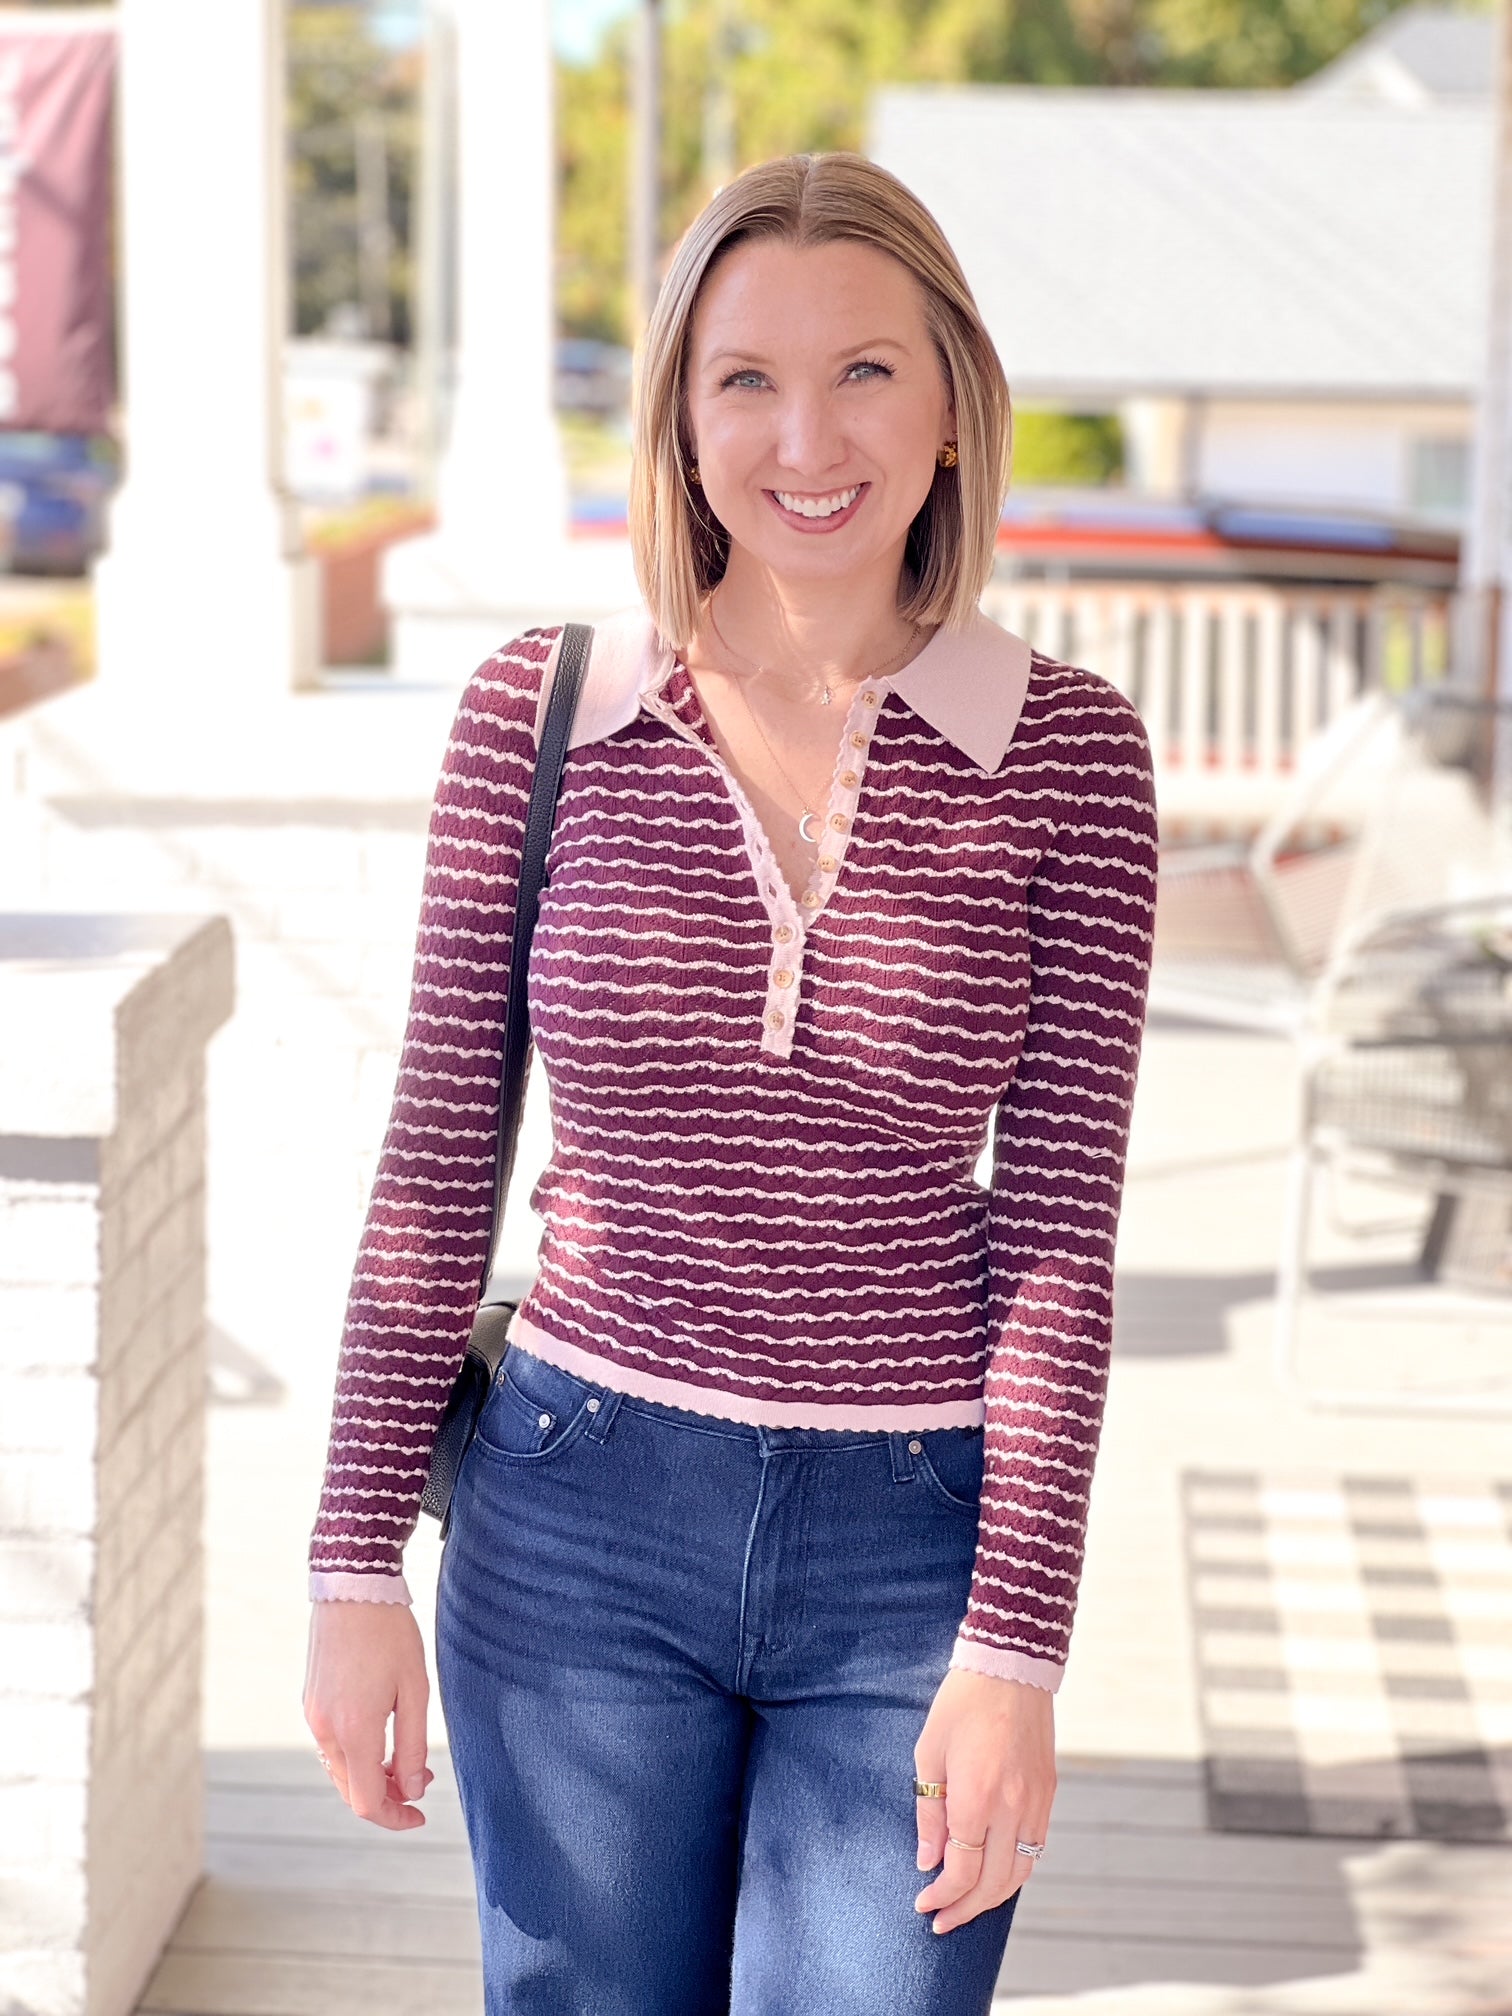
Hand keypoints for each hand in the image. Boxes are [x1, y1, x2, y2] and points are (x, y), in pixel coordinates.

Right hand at [303, 1600, 433, 1830]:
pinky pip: (331, 1746)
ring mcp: (312, 1715)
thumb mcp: (415, 1689)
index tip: (420, 1814)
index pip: (366, 1801)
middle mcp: (325, 1730)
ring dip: (370, 1775)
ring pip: (340, 1769)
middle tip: (420, 1781)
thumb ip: (413, 1746)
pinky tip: (381, 1736)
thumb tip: (412, 1789)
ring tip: (405, 1759)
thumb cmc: (390, 1633)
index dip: (395, 1817)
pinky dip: (355, 1755)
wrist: (351, 1586)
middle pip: (351, 1790)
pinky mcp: (310, 1701)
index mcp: (354, 1731)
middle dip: (386, 1796)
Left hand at [912, 1665, 1054, 1932]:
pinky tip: (995, 1874)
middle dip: (965, 1909)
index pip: (962, 1870)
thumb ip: (929, 1811)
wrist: (1011, 1666)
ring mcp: (1036, 1802)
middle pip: (993, 1883)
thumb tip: (928, 1862)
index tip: (924, 1903)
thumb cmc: (961, 1704)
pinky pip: (1035, 1848)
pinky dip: (1015, 1871)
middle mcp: (1012, 1808)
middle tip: (941, 1920)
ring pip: (1020, 1873)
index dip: (942, 1895)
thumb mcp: (929, 1752)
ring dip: (993, 1898)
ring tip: (967, 1906)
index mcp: (977, 1797)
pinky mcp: (1049, 1793)